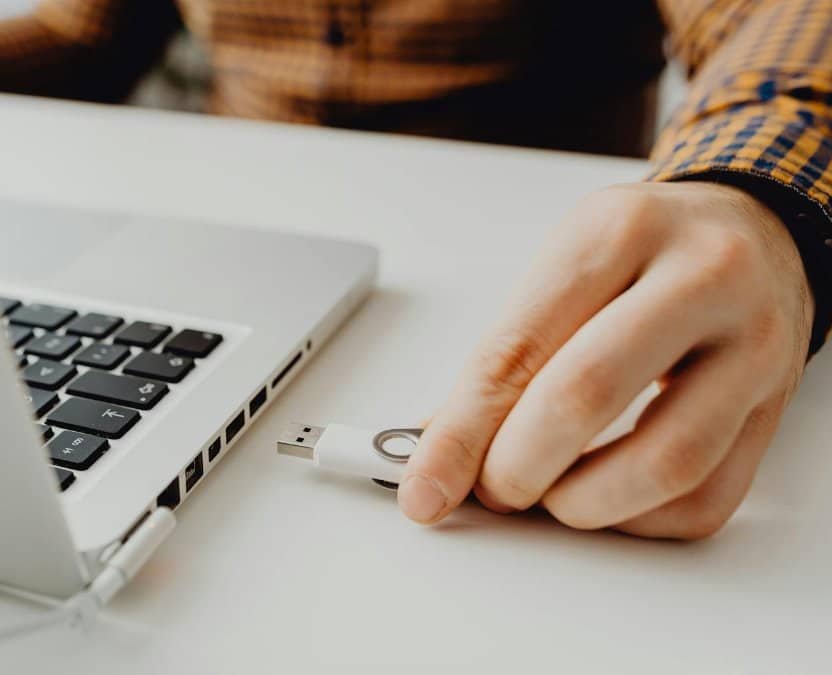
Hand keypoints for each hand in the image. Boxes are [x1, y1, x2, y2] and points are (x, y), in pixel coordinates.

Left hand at [398, 182, 813, 538]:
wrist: (754, 232)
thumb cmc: (644, 253)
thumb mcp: (565, 269)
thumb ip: (503, 357)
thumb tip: (436, 450)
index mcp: (618, 232)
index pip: (519, 348)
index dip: (461, 433)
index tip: (424, 486)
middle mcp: (699, 278)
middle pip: (586, 396)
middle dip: (517, 467)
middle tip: (492, 488)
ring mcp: (753, 344)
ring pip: (664, 462)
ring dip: (583, 504)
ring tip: (550, 493)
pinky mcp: (776, 406)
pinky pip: (706, 497)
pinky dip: (638, 520)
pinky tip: (607, 498)